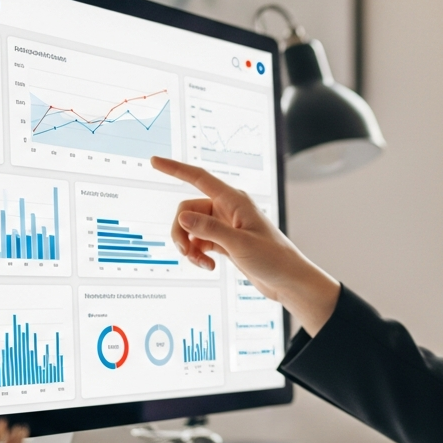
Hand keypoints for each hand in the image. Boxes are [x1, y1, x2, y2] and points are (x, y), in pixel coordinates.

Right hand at [151, 156, 340, 333]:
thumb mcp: (239, 244)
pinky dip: (198, 254)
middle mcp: (228, 209)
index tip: (154, 161)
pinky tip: (208, 266)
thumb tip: (182, 217)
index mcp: (234, 201)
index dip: (175, 169)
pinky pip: (199, 241)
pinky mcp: (225, 241)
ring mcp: (225, 225)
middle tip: (184, 252)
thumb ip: (210, 230)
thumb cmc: (273, 259)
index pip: (199, 178)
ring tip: (201, 263)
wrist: (287, 281)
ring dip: (189, 246)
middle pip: (188, 210)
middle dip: (181, 230)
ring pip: (191, 228)